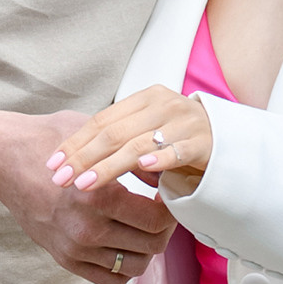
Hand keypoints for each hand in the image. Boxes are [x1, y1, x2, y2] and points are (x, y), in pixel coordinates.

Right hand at [0, 107, 174, 283]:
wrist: (2, 159)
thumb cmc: (48, 140)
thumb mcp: (96, 137)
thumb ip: (134, 157)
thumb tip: (168, 172)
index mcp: (97, 195)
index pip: (158, 218)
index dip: (171, 208)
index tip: (168, 197)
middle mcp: (86, 228)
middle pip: (152, 244)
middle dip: (164, 229)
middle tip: (162, 213)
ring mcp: (74, 248)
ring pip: (135, 267)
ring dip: (146, 249)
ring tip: (142, 228)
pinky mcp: (64, 259)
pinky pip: (110, 279)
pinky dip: (123, 267)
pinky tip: (122, 244)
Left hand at [48, 86, 213, 203]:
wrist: (231, 143)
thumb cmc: (180, 142)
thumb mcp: (145, 134)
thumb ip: (117, 138)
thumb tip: (72, 157)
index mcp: (144, 99)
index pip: (101, 121)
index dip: (74, 143)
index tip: (51, 164)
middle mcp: (163, 105)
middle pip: (113, 132)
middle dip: (82, 158)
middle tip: (59, 179)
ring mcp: (184, 123)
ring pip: (138, 144)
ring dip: (108, 166)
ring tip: (85, 184)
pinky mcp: (203, 143)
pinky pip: (177, 151)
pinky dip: (159, 159)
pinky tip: (141, 170)